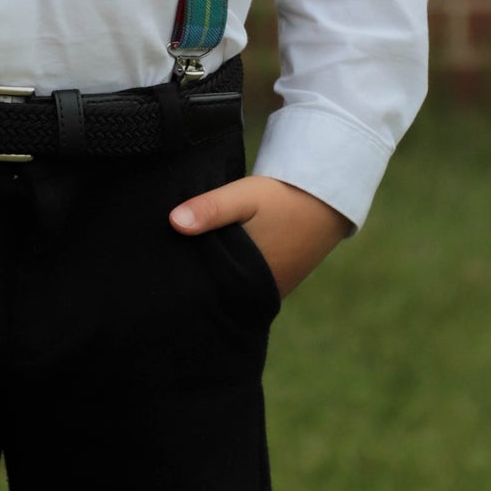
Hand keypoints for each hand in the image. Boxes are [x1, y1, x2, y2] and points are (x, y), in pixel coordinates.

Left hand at [169, 174, 351, 298]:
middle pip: (217, 290)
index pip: (205, 289)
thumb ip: (211, 209)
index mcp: (248, 280)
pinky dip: (232, 271)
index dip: (184, 277)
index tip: (165, 263)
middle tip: (170, 260)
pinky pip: (245, 283)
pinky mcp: (276, 282)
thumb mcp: (244, 196)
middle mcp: (260, 293)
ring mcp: (270, 290)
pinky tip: (217, 255)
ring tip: (187, 256)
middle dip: (197, 278)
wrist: (325, 201)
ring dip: (215, 274)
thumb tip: (174, 222)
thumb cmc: (283, 199)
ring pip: (231, 287)